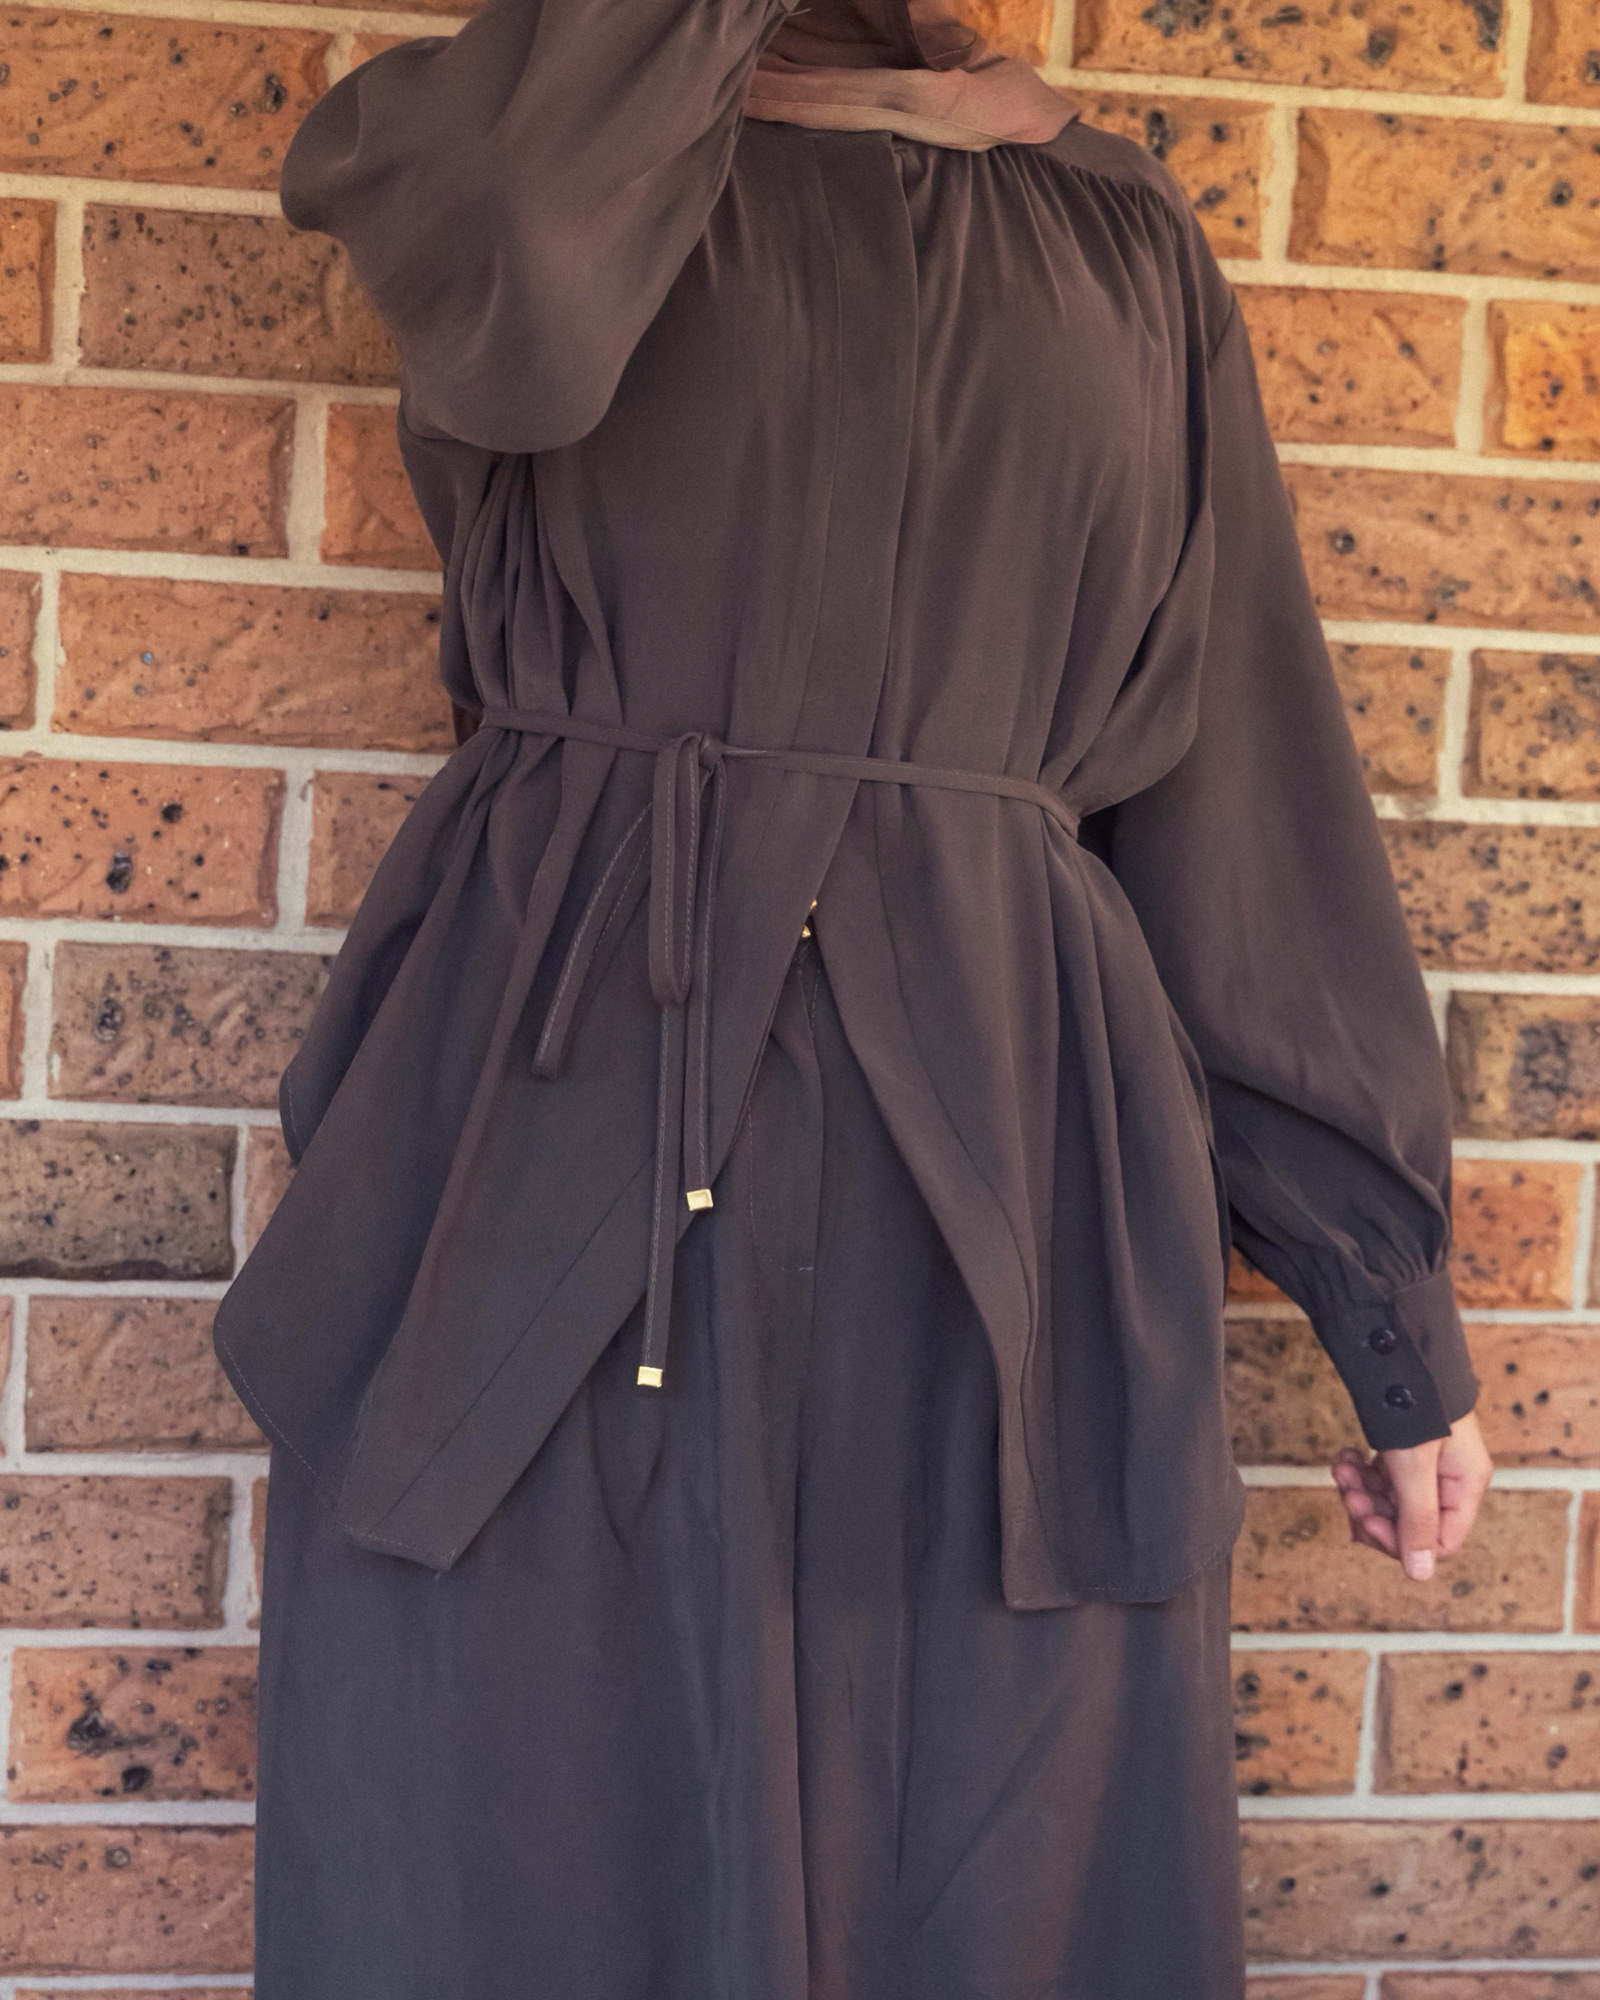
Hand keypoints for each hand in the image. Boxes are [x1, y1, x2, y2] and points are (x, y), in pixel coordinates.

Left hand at [1329, 1410, 1493, 1579]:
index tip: (1365, 1521)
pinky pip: (1379, 1477)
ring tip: (1342, 1467)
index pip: (1437, 1542)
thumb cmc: (1413, 1401)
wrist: (1395, 1343)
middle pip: (1408, 1523)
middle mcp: (1449, 1478)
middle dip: (1371, 1512)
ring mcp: (1424, 1464)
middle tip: (1346, 1491)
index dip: (1398, 1541)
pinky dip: (1358, 1471)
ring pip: (1388, 1501)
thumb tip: (1420, 1573)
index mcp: (1464, 1485)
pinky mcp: (1402, 1449)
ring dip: (1360, 1490)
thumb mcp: (1413, 1464)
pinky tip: (1345, 1455)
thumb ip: (1417, 1519)